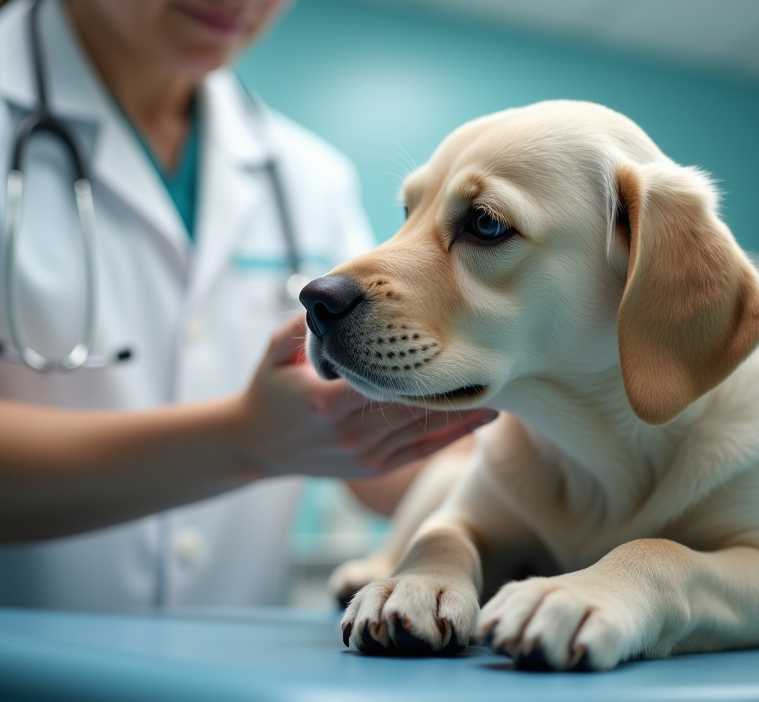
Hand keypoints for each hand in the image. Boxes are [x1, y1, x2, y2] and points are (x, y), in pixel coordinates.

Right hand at [236, 315, 495, 477]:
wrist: (254, 447)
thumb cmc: (268, 389)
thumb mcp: (275, 350)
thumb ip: (304, 324)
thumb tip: (334, 290)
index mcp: (328, 402)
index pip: (383, 376)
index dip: (419, 358)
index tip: (453, 335)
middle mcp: (351, 433)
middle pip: (413, 402)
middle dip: (450, 378)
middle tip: (493, 352)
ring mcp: (366, 455)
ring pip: (425, 427)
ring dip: (464, 405)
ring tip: (504, 380)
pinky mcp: (375, 468)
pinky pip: (423, 449)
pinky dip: (455, 432)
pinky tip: (484, 415)